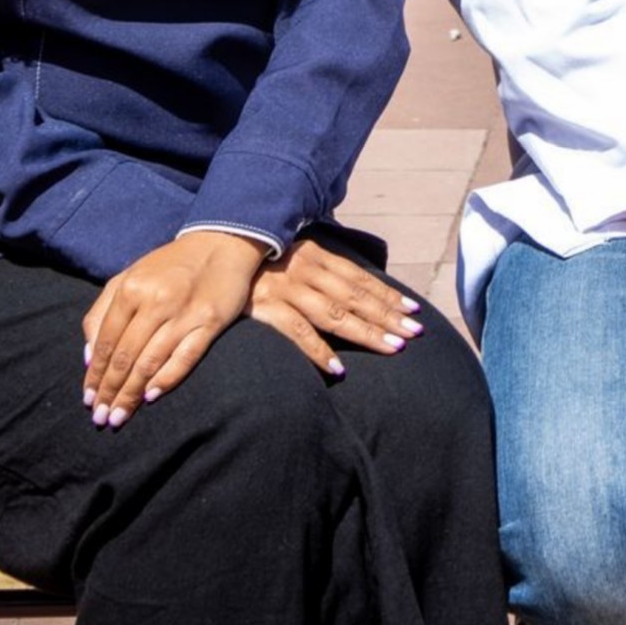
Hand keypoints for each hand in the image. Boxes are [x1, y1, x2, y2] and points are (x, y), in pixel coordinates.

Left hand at [81, 230, 267, 427]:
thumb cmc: (169, 266)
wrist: (221, 243)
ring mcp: (184, 312)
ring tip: (119, 416)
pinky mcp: (210, 321)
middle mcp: (156, 301)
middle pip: (125, 357)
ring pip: (151, 362)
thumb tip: (88, 357)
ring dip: (131, 394)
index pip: (105, 341)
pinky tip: (151, 396)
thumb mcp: (129, 277)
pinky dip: (166, 379)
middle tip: (101, 418)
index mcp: (131, 289)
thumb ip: (102, 312)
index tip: (88, 399)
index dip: (94, 374)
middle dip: (110, 391)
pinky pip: (185, 358)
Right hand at [250, 236, 424, 375]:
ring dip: (366, 332)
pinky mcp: (263, 309)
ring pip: (334, 314)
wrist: (210, 264)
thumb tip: (356, 290)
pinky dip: (319, 351)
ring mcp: (284, 288)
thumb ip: (321, 272)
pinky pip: (297, 333)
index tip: (413, 310)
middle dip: (387, 315)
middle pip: (354, 296)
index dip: (387, 294)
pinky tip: (340, 369)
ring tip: (392, 348)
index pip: (359, 278)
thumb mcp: (292, 260)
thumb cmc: (258, 267)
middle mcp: (303, 268)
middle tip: (415, 333)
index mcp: (314, 255)